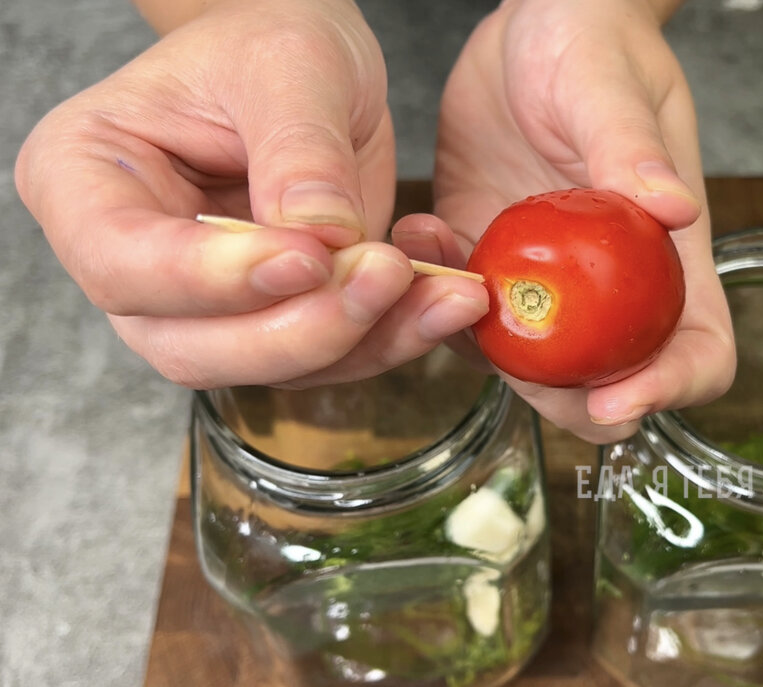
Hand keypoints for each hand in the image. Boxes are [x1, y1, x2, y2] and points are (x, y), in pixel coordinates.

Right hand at [15, 0, 487, 389]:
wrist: (308, 65)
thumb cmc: (268, 43)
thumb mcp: (287, 66)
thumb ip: (300, 151)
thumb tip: (323, 240)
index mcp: (85, 180)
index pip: (123, 263)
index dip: (212, 279)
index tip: (304, 259)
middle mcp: (130, 259)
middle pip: (190, 345)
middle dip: (298, 329)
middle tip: (384, 277)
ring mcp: (198, 303)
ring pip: (266, 365)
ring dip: (361, 343)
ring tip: (440, 296)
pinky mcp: (270, 318)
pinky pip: (325, 357)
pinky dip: (389, 338)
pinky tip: (442, 302)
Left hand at [435, 0, 735, 442]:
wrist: (532, 21)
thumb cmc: (593, 42)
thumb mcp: (610, 87)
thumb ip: (635, 148)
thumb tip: (677, 210)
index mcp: (668, 255)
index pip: (697, 350)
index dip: (669, 389)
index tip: (617, 395)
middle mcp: (612, 285)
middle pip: (605, 383)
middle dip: (557, 395)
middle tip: (505, 352)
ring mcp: (547, 281)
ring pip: (523, 363)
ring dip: (477, 343)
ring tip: (447, 263)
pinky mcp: (488, 259)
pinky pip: (458, 311)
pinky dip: (430, 294)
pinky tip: (421, 233)